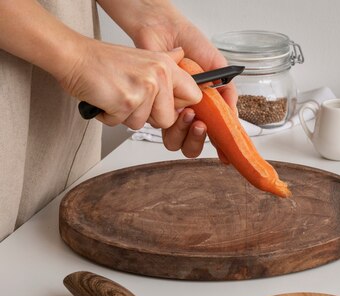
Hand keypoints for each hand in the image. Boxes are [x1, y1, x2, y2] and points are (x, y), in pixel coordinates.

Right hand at [59, 41, 200, 129]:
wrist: (73, 56)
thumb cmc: (103, 61)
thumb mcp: (143, 56)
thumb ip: (165, 60)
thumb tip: (182, 54)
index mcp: (166, 65)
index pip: (193, 97)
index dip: (177, 107)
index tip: (164, 105)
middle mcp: (159, 75)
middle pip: (168, 119)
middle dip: (147, 117)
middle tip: (131, 98)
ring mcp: (144, 88)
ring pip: (143, 124)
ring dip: (125, 116)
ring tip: (116, 95)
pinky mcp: (127, 101)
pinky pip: (122, 123)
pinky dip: (110, 116)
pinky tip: (105, 99)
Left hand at [132, 17, 236, 157]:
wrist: (167, 31)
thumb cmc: (192, 46)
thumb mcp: (220, 69)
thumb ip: (229, 94)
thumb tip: (234, 116)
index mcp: (205, 109)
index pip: (212, 136)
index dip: (219, 148)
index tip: (225, 156)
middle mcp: (187, 114)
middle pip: (191, 146)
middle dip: (198, 140)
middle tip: (202, 125)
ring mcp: (169, 112)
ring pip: (174, 141)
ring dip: (184, 133)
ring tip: (190, 115)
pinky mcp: (152, 106)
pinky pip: (157, 126)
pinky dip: (170, 118)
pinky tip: (179, 104)